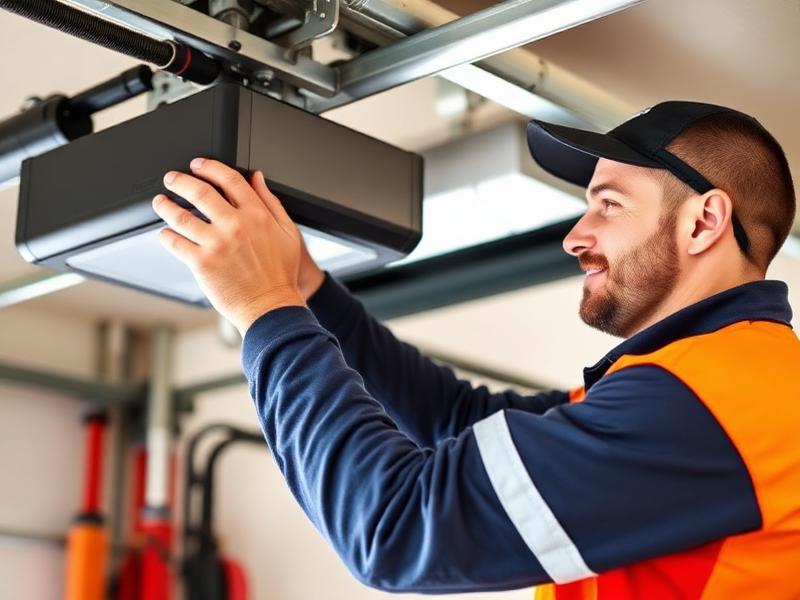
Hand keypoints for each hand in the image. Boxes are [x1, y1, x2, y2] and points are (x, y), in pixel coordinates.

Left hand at [152, 158, 304, 334]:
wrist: (271, 307)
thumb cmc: (280, 274)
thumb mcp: (287, 232)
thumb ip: (270, 202)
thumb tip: (257, 178)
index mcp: (257, 215)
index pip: (229, 179)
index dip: (209, 167)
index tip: (197, 165)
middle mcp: (235, 225)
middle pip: (199, 191)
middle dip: (179, 181)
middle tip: (171, 179)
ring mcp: (216, 244)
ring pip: (180, 215)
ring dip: (165, 205)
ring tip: (160, 202)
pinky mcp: (202, 263)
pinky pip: (174, 242)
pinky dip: (165, 235)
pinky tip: (165, 233)